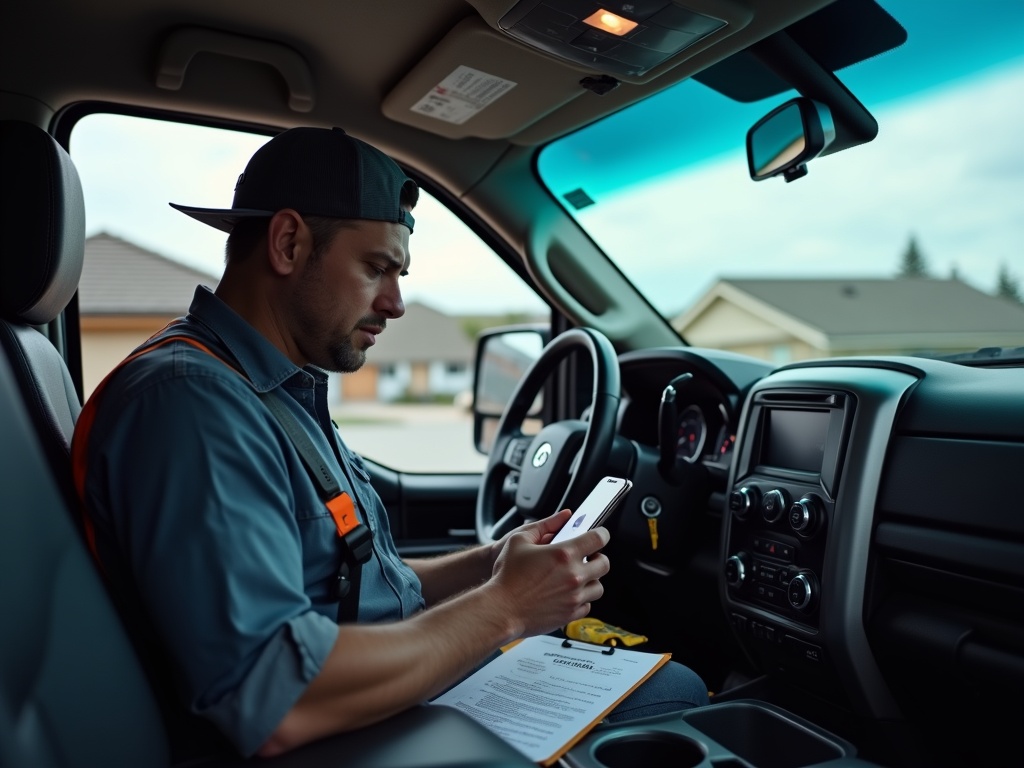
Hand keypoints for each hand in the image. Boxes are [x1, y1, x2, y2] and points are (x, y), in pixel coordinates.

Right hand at [489, 510, 609, 638]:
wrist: (501, 609)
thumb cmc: (506, 576)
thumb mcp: (519, 540)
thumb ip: (544, 525)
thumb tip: (563, 516)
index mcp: (564, 554)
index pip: (598, 539)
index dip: (601, 534)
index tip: (599, 535)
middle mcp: (574, 576)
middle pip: (604, 564)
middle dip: (598, 558)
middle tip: (588, 557)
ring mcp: (574, 597)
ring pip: (598, 587)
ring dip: (591, 580)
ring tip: (578, 577)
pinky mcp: (569, 614)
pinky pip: (587, 606)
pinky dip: (582, 600)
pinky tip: (569, 594)